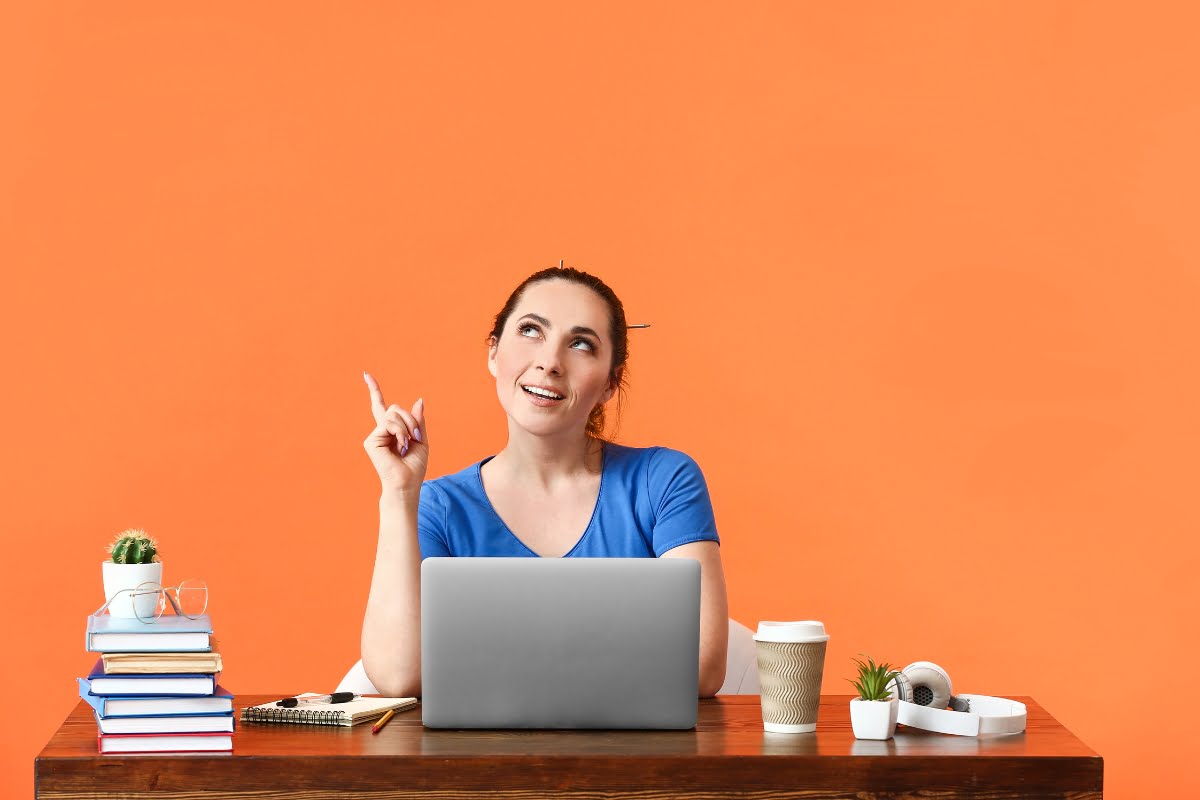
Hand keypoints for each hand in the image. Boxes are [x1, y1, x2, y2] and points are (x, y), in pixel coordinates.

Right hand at [362, 372, 427, 493]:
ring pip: (393, 414)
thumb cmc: (414, 467)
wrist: (407, 484)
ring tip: (407, 446)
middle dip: (411, 420)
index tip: (366, 375)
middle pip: (395, 408)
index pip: (381, 407)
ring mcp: (375, 435)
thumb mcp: (421, 440)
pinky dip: (401, 433)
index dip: (374, 390)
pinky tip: (400, 447)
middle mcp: (380, 431)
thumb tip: (418, 400)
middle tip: (416, 438)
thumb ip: (417, 421)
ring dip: (407, 428)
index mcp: (391, 430)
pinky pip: (389, 424)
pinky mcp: (371, 441)